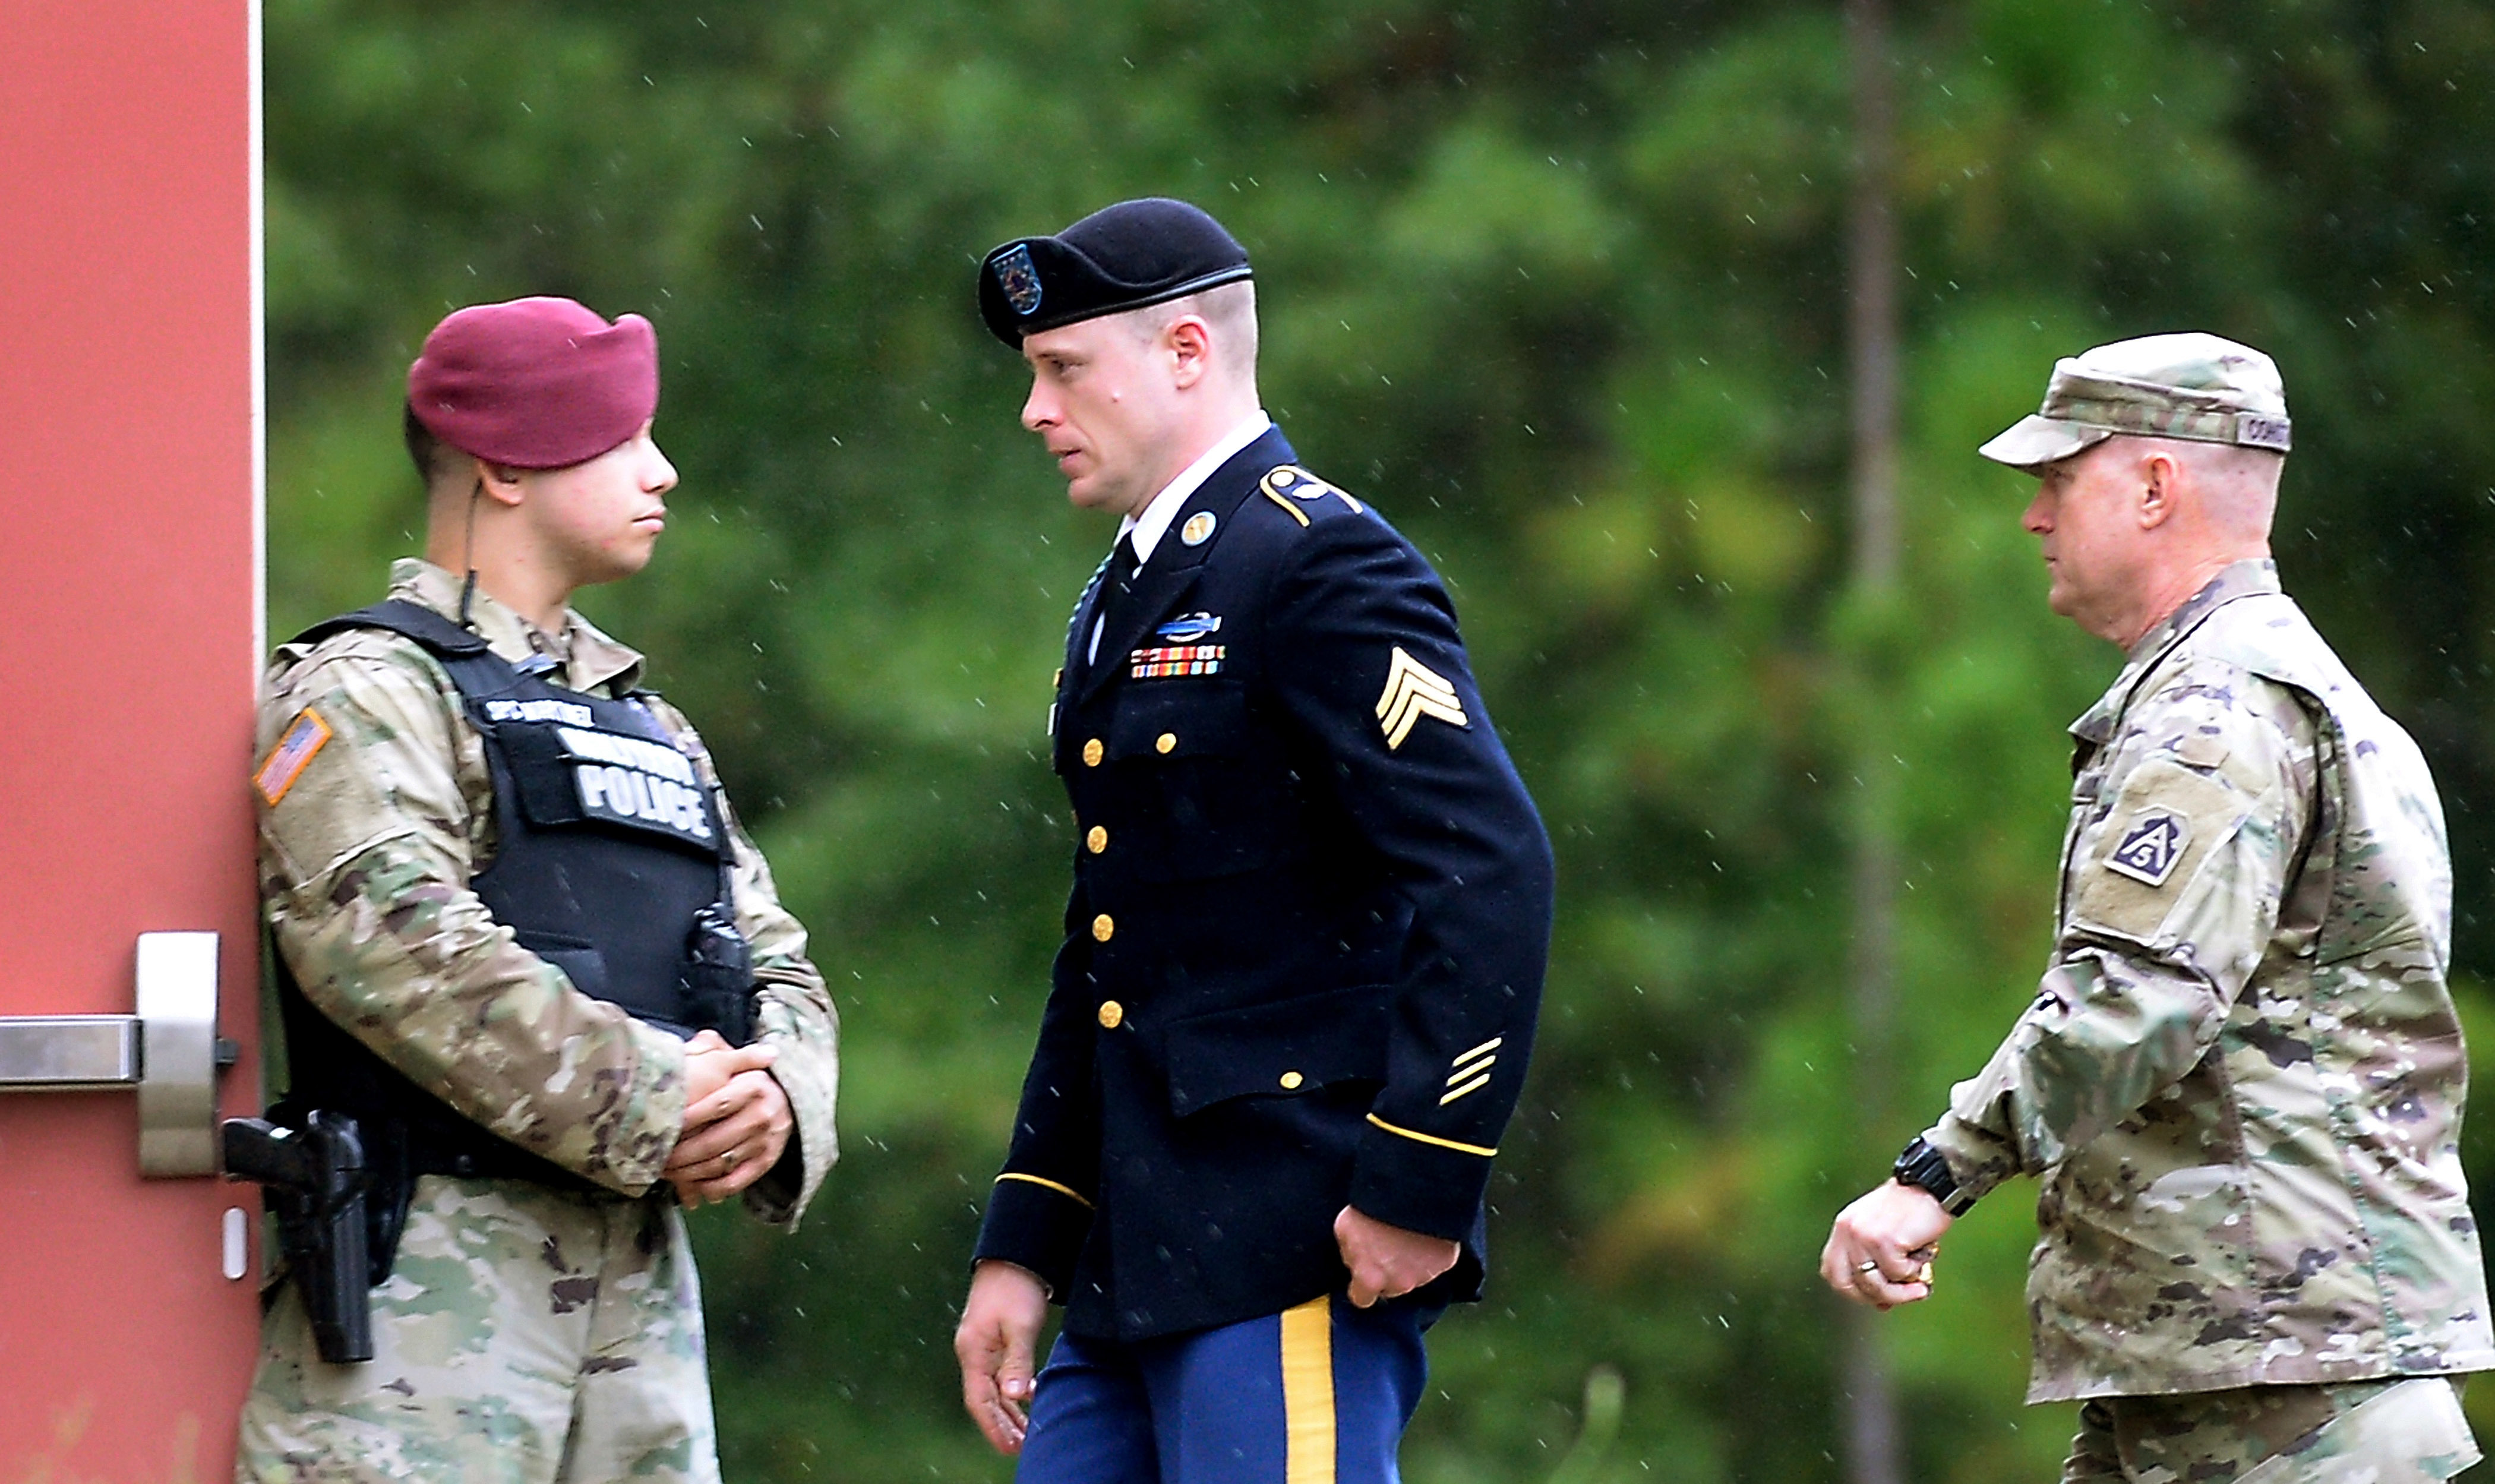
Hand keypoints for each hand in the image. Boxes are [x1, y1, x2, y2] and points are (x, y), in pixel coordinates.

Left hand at [666, 1033, 786, 1206]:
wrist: (790, 1103)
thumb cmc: (747, 1081)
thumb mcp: (734, 1059)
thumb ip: (714, 1048)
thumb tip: (700, 1040)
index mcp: (755, 1085)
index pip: (717, 1105)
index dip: (688, 1118)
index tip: (664, 1125)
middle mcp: (763, 1114)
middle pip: (714, 1141)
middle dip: (680, 1154)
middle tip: (657, 1158)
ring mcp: (766, 1140)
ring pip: (720, 1164)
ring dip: (689, 1174)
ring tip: (668, 1173)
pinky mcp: (767, 1162)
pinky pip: (736, 1182)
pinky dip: (713, 1188)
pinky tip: (695, 1188)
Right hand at [955, 1260, 1048, 1455]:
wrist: (1014, 1255)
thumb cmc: (1016, 1287)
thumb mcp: (1021, 1324)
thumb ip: (1018, 1360)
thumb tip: (1015, 1395)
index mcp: (974, 1351)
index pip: (980, 1399)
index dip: (993, 1426)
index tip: (1010, 1447)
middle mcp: (974, 1352)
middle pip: (984, 1399)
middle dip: (1000, 1425)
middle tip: (1021, 1448)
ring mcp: (983, 1347)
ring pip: (992, 1389)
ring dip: (1007, 1412)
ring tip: (1024, 1435)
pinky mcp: (995, 1340)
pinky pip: (999, 1376)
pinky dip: (1011, 1393)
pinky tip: (1025, 1402)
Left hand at [1334, 1206, 1459, 1308]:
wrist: (1414, 1191)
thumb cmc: (1376, 1208)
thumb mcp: (1345, 1228)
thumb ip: (1350, 1253)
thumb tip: (1354, 1262)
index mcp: (1371, 1278)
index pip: (1362, 1299)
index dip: (1361, 1287)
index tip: (1363, 1277)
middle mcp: (1399, 1283)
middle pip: (1390, 1287)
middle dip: (1388, 1273)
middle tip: (1387, 1247)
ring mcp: (1425, 1275)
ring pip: (1414, 1276)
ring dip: (1409, 1262)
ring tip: (1406, 1236)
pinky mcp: (1445, 1262)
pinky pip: (1435, 1263)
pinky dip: (1430, 1253)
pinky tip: (1424, 1234)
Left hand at [1821, 1180, 1952, 1309]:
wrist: (1933, 1186)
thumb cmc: (1912, 1212)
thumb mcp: (1885, 1237)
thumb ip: (1877, 1266)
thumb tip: (1882, 1306)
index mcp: (1844, 1228)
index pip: (1832, 1272)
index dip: (1853, 1291)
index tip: (1876, 1297)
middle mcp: (1847, 1231)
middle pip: (1849, 1284)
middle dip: (1877, 1297)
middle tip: (1904, 1296)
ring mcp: (1862, 1235)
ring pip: (1875, 1285)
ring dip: (1902, 1292)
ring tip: (1921, 1284)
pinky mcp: (1883, 1240)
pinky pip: (1898, 1273)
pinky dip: (1914, 1270)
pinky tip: (1922, 1252)